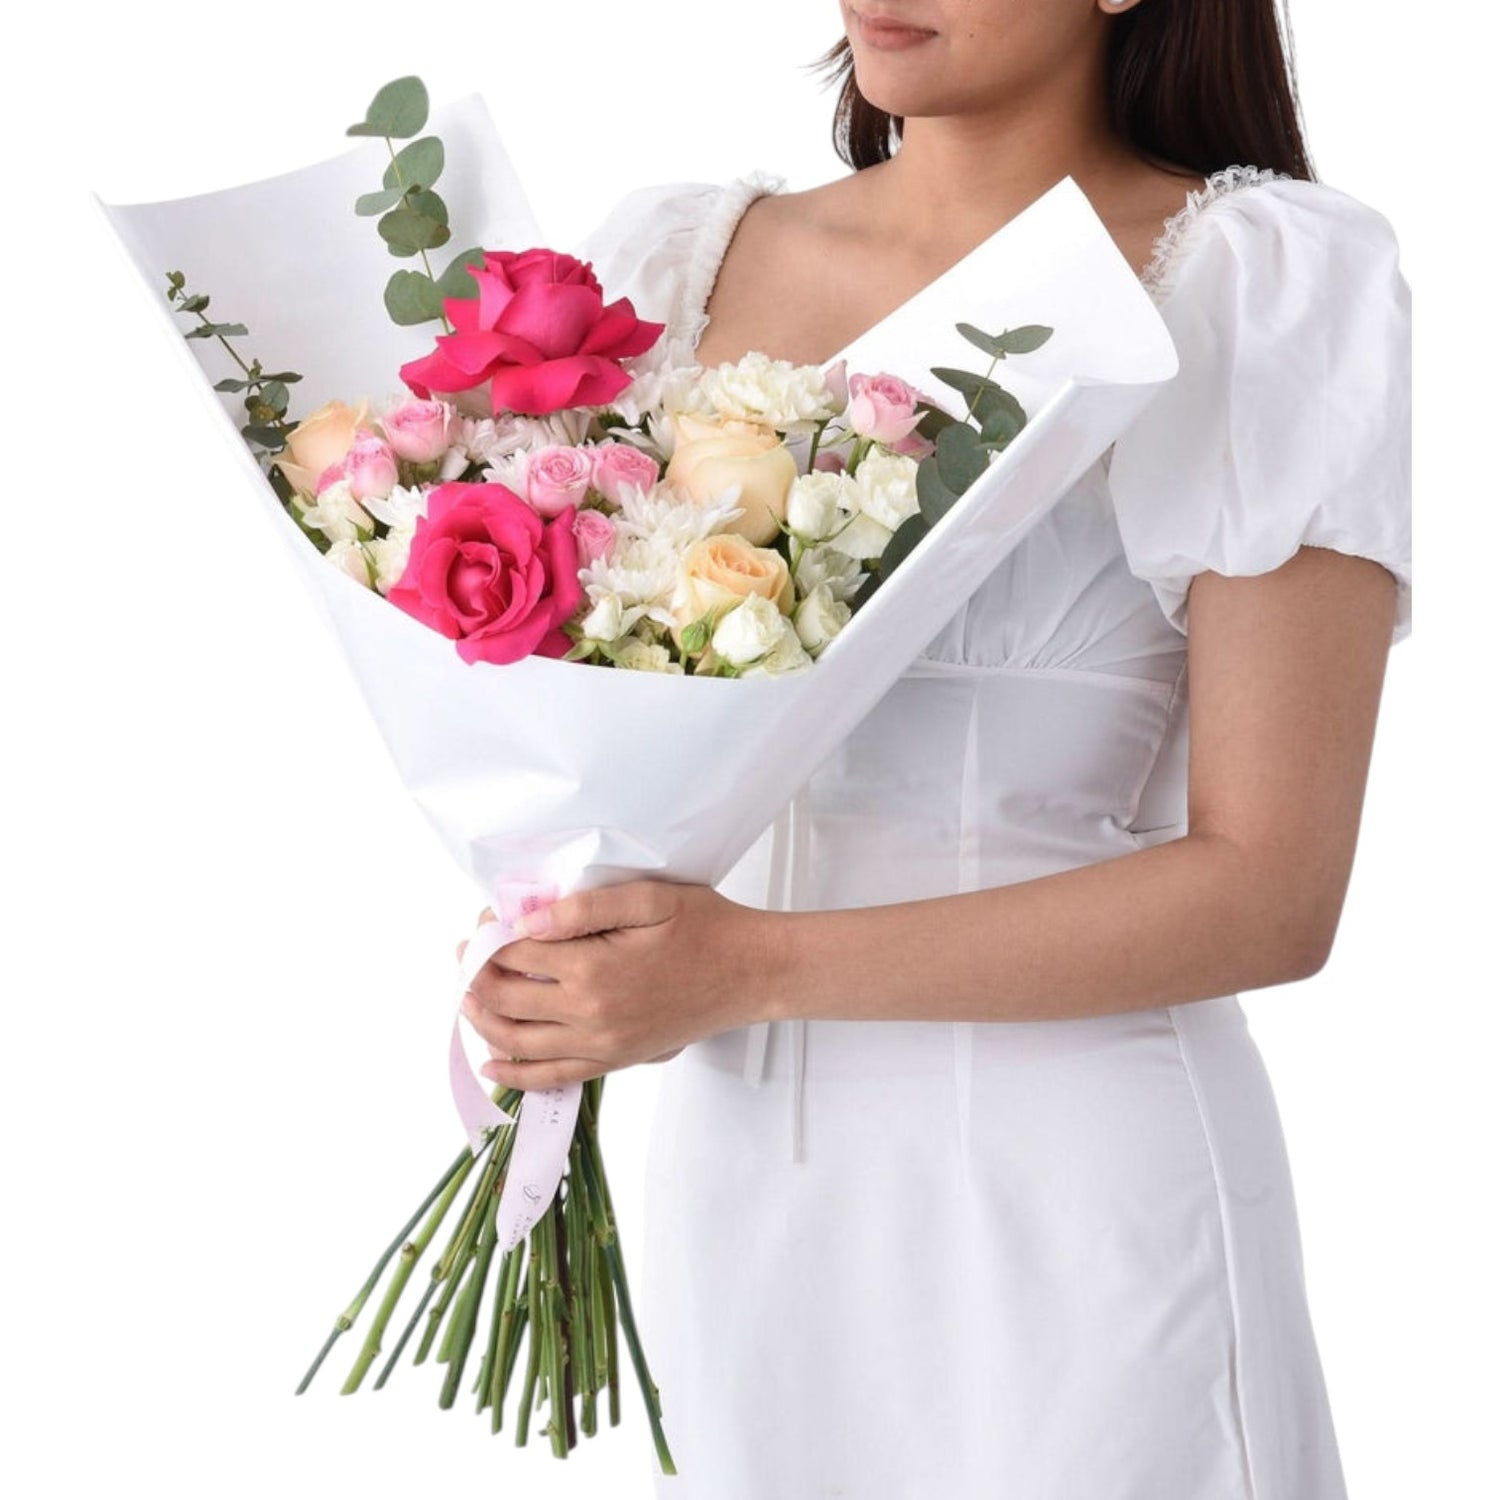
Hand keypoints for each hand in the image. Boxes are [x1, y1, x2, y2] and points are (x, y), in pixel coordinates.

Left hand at [455, 879, 779, 1089]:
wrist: (750, 973)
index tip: (483, 921)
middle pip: (506, 999)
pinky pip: (552, 1076)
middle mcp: (589, 1014)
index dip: (489, 936)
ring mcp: (600, 1044)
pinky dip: (516, 1074)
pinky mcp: (614, 1060)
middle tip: (467, 953)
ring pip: (518, 1042)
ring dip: (484, 1020)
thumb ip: (584, 907)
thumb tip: (527, 920)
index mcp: (593, 968)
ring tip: (469, 997)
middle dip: (476, 975)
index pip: (515, 953)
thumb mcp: (649, 898)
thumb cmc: (705, 928)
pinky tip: (493, 1062)